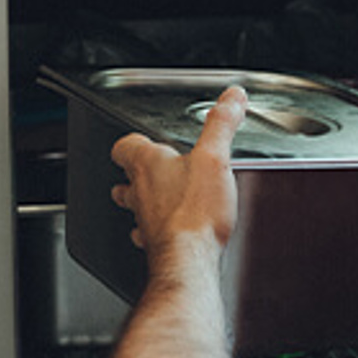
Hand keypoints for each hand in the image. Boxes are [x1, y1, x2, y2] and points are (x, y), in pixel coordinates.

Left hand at [110, 86, 247, 267]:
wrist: (189, 260)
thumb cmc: (194, 212)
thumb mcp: (214, 157)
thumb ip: (221, 125)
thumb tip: (232, 98)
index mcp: (148, 165)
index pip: (125, 146)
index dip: (133, 142)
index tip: (141, 139)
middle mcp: (139, 192)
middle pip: (126, 179)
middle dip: (136, 175)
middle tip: (150, 170)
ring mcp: (145, 220)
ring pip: (135, 208)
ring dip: (144, 203)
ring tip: (159, 200)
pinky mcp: (156, 244)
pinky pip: (150, 234)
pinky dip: (158, 231)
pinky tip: (173, 232)